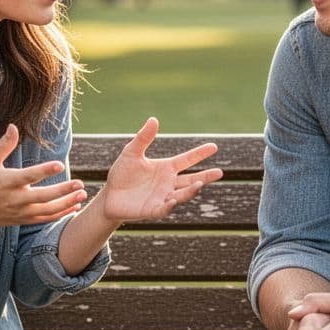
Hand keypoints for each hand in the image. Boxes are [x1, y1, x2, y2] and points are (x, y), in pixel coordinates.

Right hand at [0, 124, 86, 228]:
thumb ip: (4, 145)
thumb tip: (14, 126)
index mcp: (7, 182)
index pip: (29, 176)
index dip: (45, 170)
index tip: (61, 164)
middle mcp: (16, 199)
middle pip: (43, 196)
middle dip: (63, 191)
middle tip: (80, 183)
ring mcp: (21, 211)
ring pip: (48, 210)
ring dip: (67, 203)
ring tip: (82, 194)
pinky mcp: (25, 219)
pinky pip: (46, 219)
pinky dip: (62, 214)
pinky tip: (75, 206)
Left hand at [99, 117, 223, 222]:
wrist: (110, 196)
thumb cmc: (122, 174)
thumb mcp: (131, 153)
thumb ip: (143, 138)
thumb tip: (154, 119)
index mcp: (166, 168)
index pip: (187, 160)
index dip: (200, 154)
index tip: (214, 146)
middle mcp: (169, 183)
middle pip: (191, 180)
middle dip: (205, 177)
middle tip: (219, 173)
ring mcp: (163, 197)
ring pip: (182, 194)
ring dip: (191, 190)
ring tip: (200, 184)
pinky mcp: (153, 210)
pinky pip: (165, 208)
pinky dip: (170, 205)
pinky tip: (174, 199)